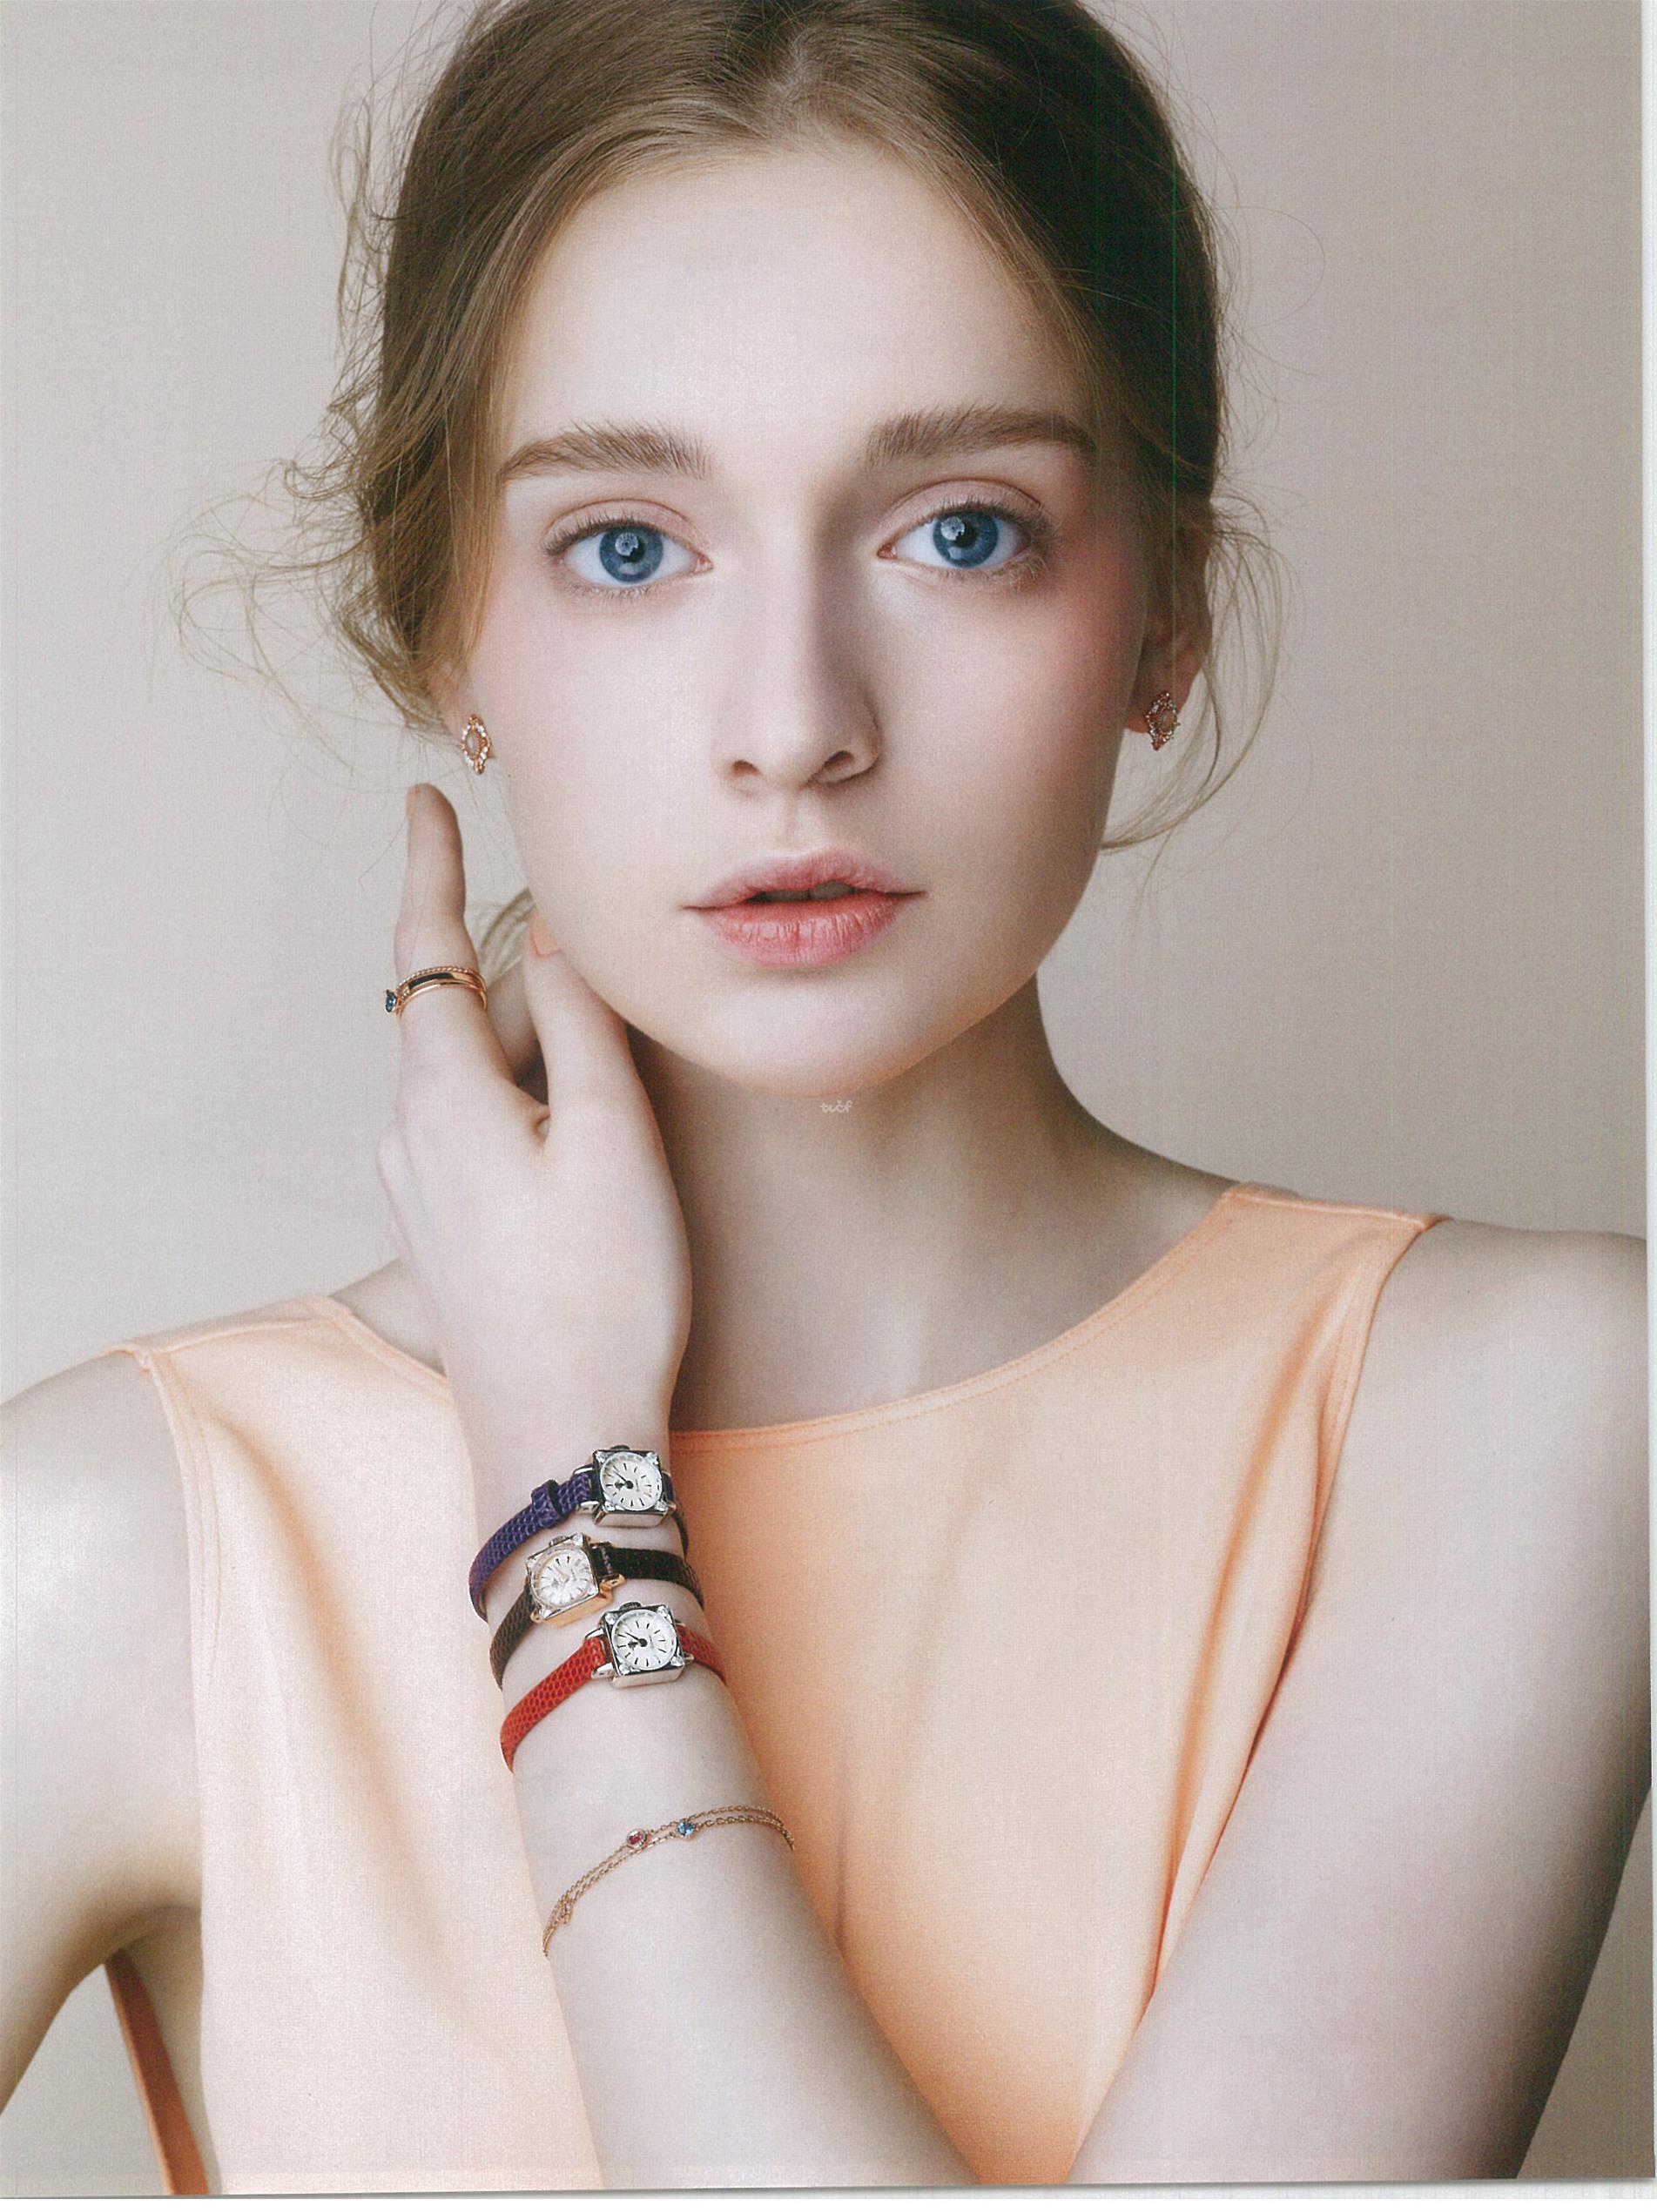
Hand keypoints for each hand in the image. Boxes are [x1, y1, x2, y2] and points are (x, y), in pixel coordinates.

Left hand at [376, 785, 691, 1487]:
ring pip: (476, 1078)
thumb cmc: (601, 1293)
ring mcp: (423, 1193)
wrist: (557, 1440)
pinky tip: (587, 1135)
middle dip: (520, 975)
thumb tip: (551, 936)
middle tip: (598, 962)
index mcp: (443, 1097)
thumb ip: (579, 1025)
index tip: (426, 799)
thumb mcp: (611, 1139)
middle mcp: (412, 1138)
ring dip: (534, 1050)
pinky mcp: (448, 1236)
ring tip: (612, 1066)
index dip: (428, 867)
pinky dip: (530, 1102)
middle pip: (461, 1016)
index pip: (427, 951)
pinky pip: (481, 1132)